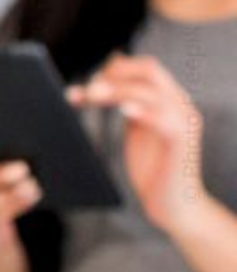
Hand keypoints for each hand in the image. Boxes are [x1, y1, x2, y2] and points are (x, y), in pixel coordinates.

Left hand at [73, 55, 209, 234]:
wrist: (173, 204)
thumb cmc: (153, 166)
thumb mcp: (136, 126)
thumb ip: (126, 101)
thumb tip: (102, 74)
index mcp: (170, 99)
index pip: (145, 67)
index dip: (114, 69)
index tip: (87, 83)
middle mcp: (181, 105)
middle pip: (149, 70)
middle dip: (114, 75)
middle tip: (88, 89)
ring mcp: (184, 122)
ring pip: (151, 91)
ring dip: (117, 90)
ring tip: (92, 95)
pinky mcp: (182, 142)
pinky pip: (165, 119)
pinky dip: (143, 111)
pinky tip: (123, 110)